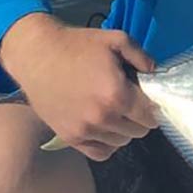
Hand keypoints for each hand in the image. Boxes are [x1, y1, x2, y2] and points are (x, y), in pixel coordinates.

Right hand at [0, 13, 158, 161]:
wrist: (37, 55)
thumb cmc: (78, 45)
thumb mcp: (115, 39)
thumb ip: (141, 56)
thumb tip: (155, 74)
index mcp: (117, 94)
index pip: (150, 115)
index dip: (153, 106)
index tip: (147, 98)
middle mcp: (103, 117)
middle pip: (138, 131)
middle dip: (140, 117)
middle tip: (130, 102)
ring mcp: (85, 130)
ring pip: (121, 142)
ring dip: (124, 129)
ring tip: (115, 112)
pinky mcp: (70, 138)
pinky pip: (100, 153)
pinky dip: (108, 143)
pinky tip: (105, 128)